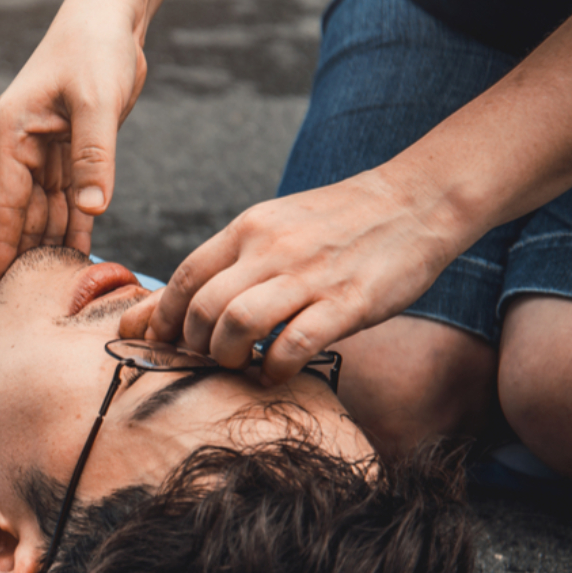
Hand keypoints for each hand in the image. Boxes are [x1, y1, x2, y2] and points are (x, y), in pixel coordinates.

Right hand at [0, 0, 168, 288]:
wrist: (111, 17)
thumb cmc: (96, 47)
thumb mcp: (97, 102)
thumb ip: (93, 158)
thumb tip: (92, 210)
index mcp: (12, 132)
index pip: (4, 201)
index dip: (1, 245)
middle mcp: (21, 144)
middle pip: (21, 211)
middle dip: (25, 252)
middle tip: (27, 299)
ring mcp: (44, 147)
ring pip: (45, 207)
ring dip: (53, 241)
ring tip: (56, 283)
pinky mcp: (68, 148)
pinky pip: (68, 194)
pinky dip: (76, 221)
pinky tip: (79, 250)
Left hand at [124, 167, 476, 384]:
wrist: (416, 201)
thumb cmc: (338, 223)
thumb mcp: (275, 226)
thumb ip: (230, 261)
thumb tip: (178, 300)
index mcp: (248, 229)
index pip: (184, 277)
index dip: (161, 317)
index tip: (155, 343)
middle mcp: (271, 249)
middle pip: (202, 307)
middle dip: (192, 344)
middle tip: (202, 359)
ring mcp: (308, 276)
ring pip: (237, 324)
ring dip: (228, 357)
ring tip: (239, 364)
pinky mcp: (346, 303)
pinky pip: (293, 345)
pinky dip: (276, 369)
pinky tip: (278, 372)